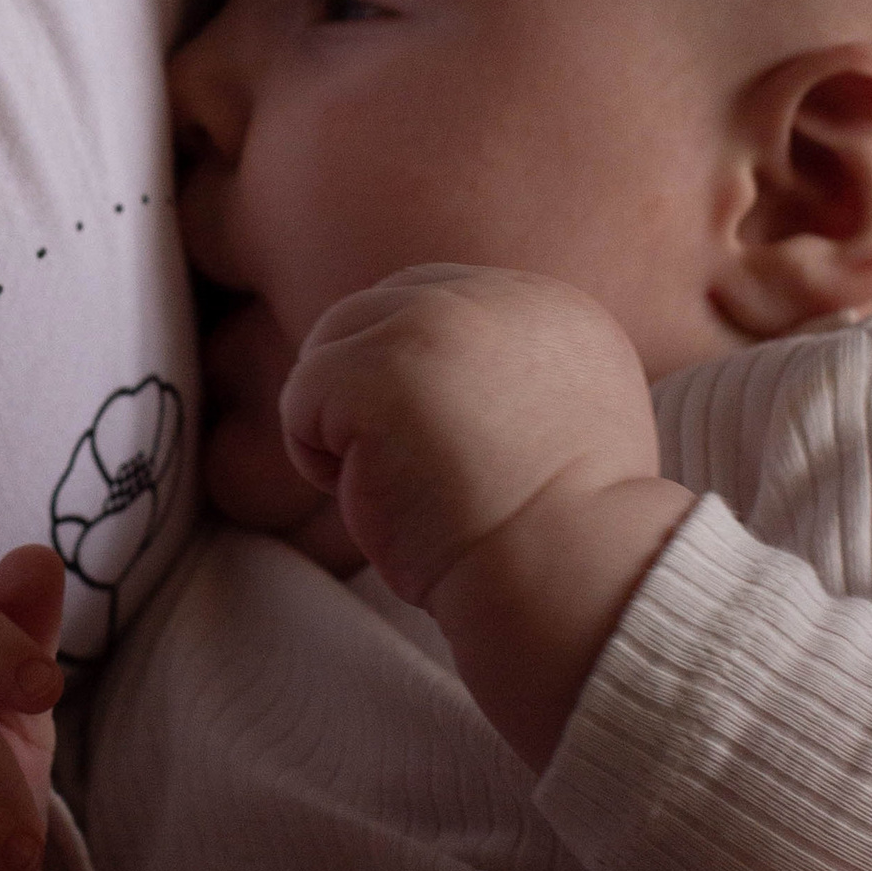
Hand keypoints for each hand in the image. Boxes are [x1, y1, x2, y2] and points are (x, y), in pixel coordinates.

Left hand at [280, 268, 691, 766]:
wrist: (570, 576)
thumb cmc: (560, 537)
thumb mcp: (555, 422)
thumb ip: (501, 376)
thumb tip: (413, 381)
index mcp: (552, 307)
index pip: (435, 301)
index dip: (407, 377)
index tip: (438, 452)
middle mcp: (499, 295)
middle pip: (375, 312)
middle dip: (366, 394)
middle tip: (412, 476)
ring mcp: (437, 320)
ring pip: (332, 346)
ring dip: (342, 426)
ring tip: (402, 489)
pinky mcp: (381, 365)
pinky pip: (301, 394)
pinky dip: (317, 458)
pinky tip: (379, 498)